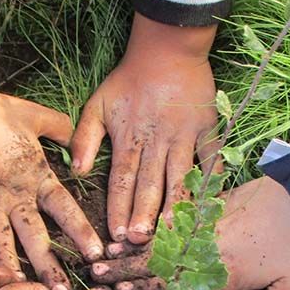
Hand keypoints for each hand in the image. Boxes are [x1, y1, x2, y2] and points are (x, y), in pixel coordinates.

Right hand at [0, 92, 103, 289]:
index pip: (65, 209)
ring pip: (1, 246)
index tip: (97, 254)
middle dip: (50, 266)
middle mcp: (14, 199)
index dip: (81, 232)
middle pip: (35, 238)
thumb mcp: (34, 115)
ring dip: (11, 272)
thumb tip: (78, 137)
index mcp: (35, 178)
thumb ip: (60, 128)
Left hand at [72, 14, 220, 244]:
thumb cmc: (129, 80)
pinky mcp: (207, 129)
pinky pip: (212, 159)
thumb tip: (77, 171)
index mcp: (129, 138)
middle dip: (145, 215)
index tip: (116, 234)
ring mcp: (184, 136)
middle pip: (149, 184)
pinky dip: (212, 181)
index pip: (121, 180)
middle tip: (141, 241)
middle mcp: (156, 141)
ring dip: (176, 205)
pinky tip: (211, 205)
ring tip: (174, 231)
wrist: (167, 48)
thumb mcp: (97, 103)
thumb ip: (85, 137)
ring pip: (179, 177)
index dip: (118, 208)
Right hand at [90, 176, 289, 289]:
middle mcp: (204, 248)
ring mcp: (205, 226)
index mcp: (218, 272)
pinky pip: (174, 223)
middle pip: (156, 261)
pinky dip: (153, 229)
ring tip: (107, 253)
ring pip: (160, 240)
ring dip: (132, 248)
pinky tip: (142, 231)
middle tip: (96, 275)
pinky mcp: (212, 209)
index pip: (171, 285)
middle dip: (125, 269)